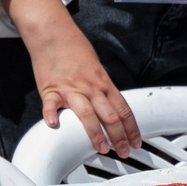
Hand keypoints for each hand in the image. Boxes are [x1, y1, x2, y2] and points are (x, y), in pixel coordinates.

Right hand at [28, 23, 139, 156]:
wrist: (53, 34)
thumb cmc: (74, 49)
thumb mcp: (96, 67)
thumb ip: (102, 87)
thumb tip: (110, 104)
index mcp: (103, 83)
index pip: (123, 109)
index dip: (132, 128)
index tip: (135, 142)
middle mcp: (90, 87)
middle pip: (110, 115)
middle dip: (119, 136)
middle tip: (122, 151)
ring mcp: (71, 89)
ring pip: (87, 114)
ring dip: (95, 133)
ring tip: (100, 148)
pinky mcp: (51, 88)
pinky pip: (51, 104)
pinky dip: (52, 115)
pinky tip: (53, 124)